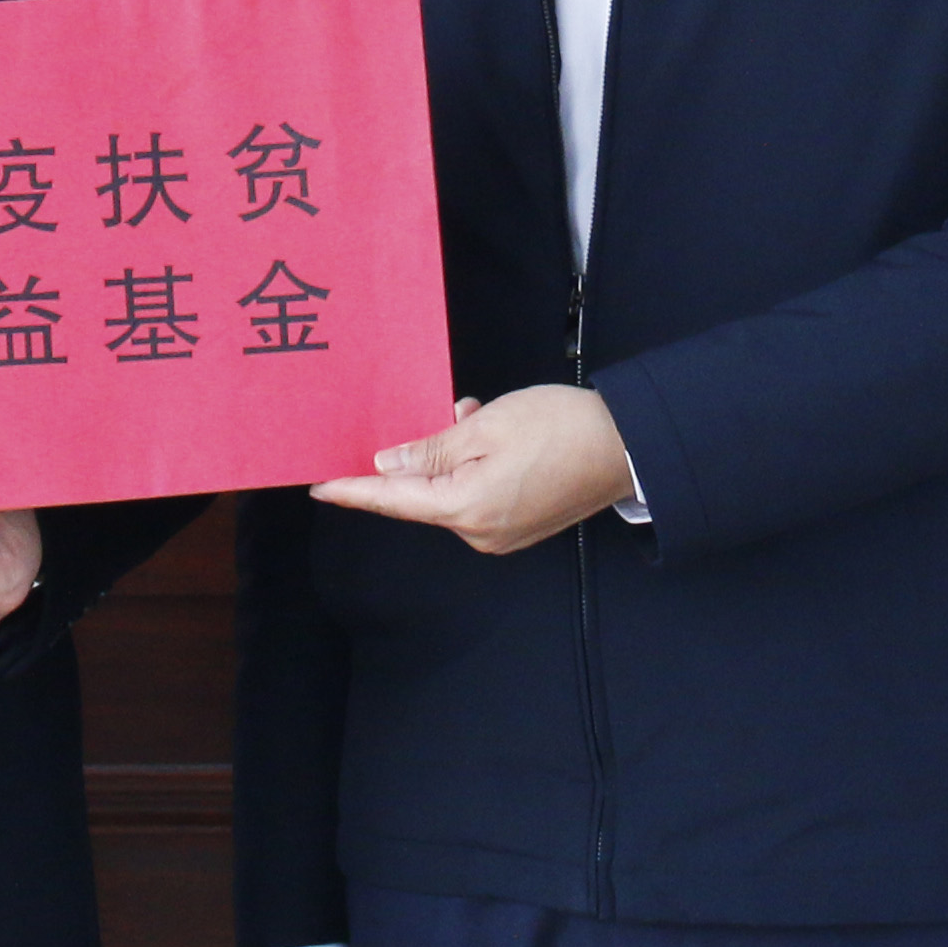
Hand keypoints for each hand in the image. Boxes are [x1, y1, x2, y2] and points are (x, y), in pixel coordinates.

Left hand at [313, 384, 633, 555]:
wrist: (629, 447)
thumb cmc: (560, 428)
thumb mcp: (486, 427)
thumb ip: (432, 449)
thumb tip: (389, 464)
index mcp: (465, 509)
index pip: (393, 499)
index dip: (353, 490)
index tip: (318, 485)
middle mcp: (480, 532)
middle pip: (424, 495)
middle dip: (419, 455)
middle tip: (434, 412)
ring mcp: (502, 533)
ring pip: (452, 492)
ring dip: (451, 455)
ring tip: (474, 413)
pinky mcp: (520, 525)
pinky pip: (478, 496)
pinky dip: (473, 466)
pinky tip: (489, 433)